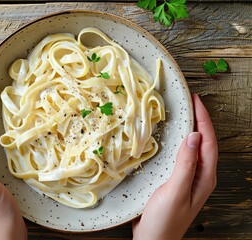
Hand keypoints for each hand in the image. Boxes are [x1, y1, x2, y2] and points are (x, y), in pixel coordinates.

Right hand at [132, 94, 217, 239]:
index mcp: (205, 177)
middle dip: (200, 120)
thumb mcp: (176, 191)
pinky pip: (182, 155)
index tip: (196, 101)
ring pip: (193, 148)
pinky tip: (171, 138)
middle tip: (190, 102)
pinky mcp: (176, 179)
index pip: (209, 142)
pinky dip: (178, 142)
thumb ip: (186, 164)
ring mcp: (188, 178)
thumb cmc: (165, 219)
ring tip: (182, 114)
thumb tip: (193, 136)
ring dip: (190, 129)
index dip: (204, 120)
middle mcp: (200, 175)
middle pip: (204, 142)